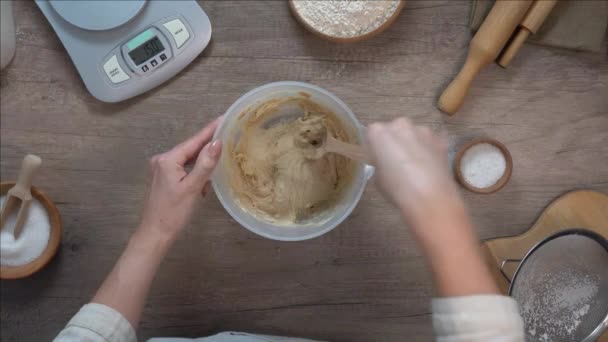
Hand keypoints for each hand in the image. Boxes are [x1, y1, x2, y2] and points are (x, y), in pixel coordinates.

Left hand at [139, 116, 222, 240]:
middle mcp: (163, 160)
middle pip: (191, 149)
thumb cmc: (173, 213)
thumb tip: (217, 142)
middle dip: (209, 147)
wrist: (155, 235)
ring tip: (221, 159)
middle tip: (229, 136)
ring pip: (189, 160)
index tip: (224, 118)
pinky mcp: (165, 179)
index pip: (194, 141)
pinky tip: (205, 181)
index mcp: (168, 159)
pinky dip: (196, 173)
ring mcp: (162, 170)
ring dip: (203, 163)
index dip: (210, 130)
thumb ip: (205, 164)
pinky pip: (185, 169)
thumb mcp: (192, 188)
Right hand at [367, 117, 462, 229]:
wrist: (430, 197)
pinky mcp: (440, 139)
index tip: (377, 158)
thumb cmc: (397, 189)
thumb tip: (385, 163)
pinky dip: (428, 150)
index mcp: (379, 132)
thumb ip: (379, 164)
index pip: (372, 133)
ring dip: (412, 144)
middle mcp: (400, 125)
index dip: (375, 146)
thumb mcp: (377, 179)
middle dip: (394, 141)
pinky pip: (429, 142)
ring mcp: (423, 130)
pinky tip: (428, 167)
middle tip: (395, 161)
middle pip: (394, 129)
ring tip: (415, 165)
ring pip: (413, 134)